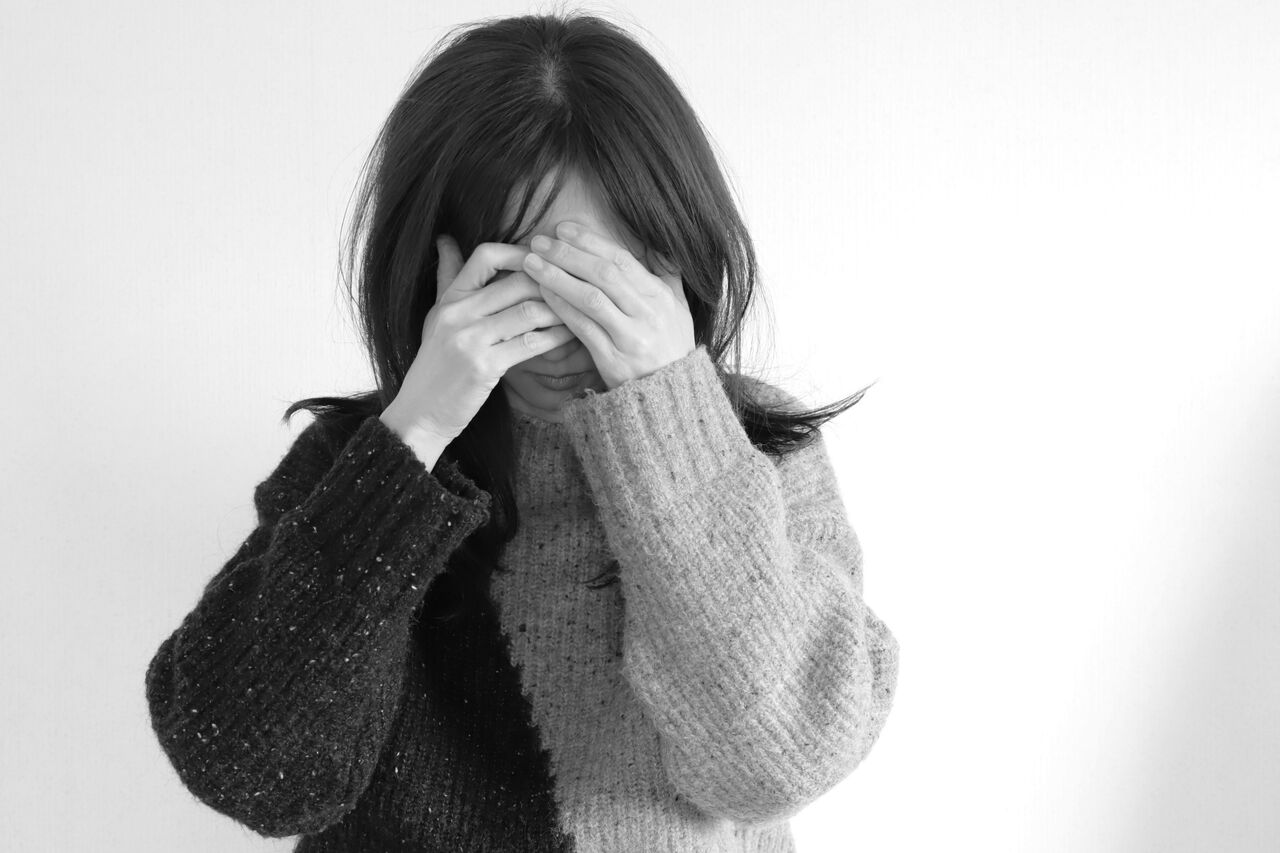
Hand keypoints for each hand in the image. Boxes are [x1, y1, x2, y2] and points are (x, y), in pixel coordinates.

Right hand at [380, 235, 574, 444]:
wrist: (421, 413)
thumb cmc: (435, 364)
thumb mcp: (437, 316)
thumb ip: (447, 278)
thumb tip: (445, 239)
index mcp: (449, 298)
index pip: (486, 256)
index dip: (520, 253)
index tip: (545, 260)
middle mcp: (457, 313)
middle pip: (517, 282)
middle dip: (551, 283)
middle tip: (575, 286)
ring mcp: (469, 340)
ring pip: (528, 311)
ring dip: (559, 310)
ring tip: (579, 310)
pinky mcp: (483, 367)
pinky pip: (530, 344)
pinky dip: (555, 337)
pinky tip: (570, 336)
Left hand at [521, 221, 694, 389]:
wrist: (670, 397)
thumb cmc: (671, 349)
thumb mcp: (679, 310)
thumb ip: (668, 277)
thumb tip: (659, 245)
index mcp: (661, 297)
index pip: (622, 260)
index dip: (590, 241)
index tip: (564, 229)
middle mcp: (648, 314)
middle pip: (604, 275)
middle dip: (569, 254)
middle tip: (539, 241)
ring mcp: (631, 338)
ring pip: (591, 299)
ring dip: (558, 277)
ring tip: (531, 263)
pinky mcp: (613, 360)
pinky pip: (583, 328)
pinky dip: (562, 308)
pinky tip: (543, 294)